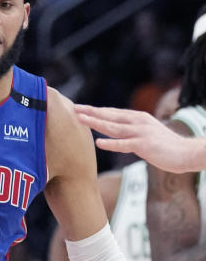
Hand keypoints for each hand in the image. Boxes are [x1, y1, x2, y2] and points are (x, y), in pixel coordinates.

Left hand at [75, 104, 196, 172]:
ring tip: (80, 119)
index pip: (112, 112)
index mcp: (137, 118)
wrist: (185, 153)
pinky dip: (111, 143)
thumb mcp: (144, 133)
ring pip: (113, 127)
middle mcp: (138, 122)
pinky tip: (99, 142)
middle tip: (74, 108)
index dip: (95, 110)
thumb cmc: (164, 146)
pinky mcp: (144, 145)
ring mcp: (141, 132)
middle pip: (110, 115)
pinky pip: (124, 144)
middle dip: (91, 112)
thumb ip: (129, 131)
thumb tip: (111, 132)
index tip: (79, 108)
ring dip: (95, 122)